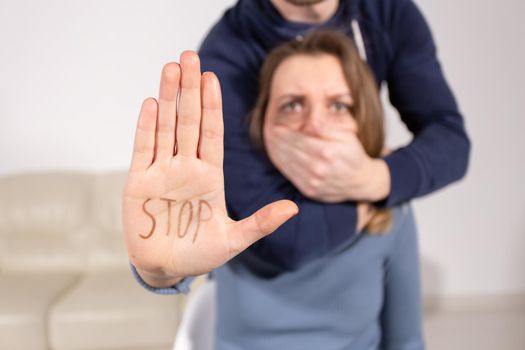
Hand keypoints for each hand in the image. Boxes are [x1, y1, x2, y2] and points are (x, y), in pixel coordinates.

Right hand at [123, 52, 297, 286]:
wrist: (166, 269)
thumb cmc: (200, 254)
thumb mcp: (235, 240)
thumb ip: (261, 222)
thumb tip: (294, 208)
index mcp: (210, 176)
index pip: (212, 133)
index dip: (211, 106)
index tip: (212, 79)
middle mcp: (186, 167)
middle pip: (188, 121)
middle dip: (189, 90)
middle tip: (190, 57)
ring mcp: (162, 171)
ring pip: (166, 127)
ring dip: (168, 98)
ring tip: (171, 69)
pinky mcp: (139, 182)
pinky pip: (143, 148)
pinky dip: (146, 126)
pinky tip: (151, 103)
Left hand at [265, 125, 390, 202]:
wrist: (362, 182)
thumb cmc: (354, 155)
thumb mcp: (347, 137)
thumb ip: (327, 129)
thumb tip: (311, 123)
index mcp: (327, 152)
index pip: (298, 140)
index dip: (284, 133)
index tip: (274, 126)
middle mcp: (318, 169)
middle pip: (290, 151)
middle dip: (276, 141)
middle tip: (267, 132)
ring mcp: (313, 182)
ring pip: (287, 164)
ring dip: (276, 152)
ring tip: (269, 142)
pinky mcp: (309, 191)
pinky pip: (290, 176)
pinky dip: (281, 165)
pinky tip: (277, 156)